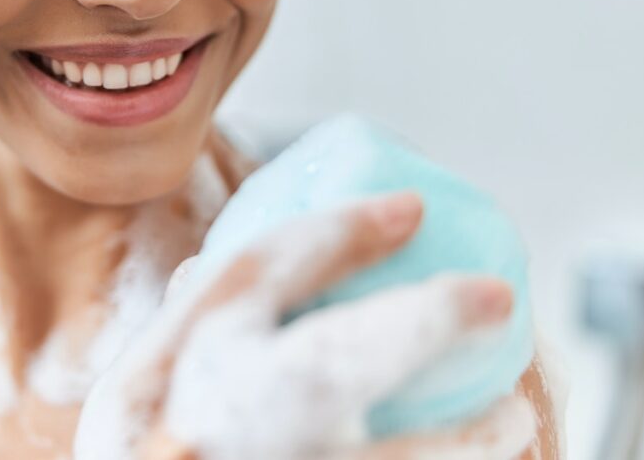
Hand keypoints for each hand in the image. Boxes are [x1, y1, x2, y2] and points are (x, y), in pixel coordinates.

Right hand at [74, 191, 535, 459]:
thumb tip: (204, 264)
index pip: (248, 278)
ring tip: (513, 413)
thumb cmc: (148, 455)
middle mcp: (203, 429)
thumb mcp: (129, 397)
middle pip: (321, 366)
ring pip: (380, 458)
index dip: (338, 232)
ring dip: (458, 437)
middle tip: (494, 295)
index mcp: (153, 376)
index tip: (411, 209)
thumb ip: (179, 334)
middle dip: (417, 326)